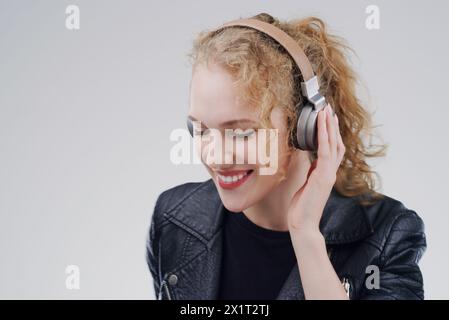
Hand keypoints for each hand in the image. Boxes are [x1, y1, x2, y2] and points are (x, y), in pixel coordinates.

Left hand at [287, 103, 345, 233]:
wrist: (303, 223)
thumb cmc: (302, 207)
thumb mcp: (307, 184)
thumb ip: (312, 172)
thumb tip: (313, 162)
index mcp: (326, 173)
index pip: (332, 149)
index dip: (331, 133)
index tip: (327, 119)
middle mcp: (330, 171)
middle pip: (335, 143)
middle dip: (332, 125)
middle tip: (328, 108)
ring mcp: (329, 173)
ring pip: (332, 144)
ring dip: (329, 126)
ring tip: (326, 110)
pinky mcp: (324, 176)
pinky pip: (325, 151)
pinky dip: (324, 136)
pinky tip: (321, 124)